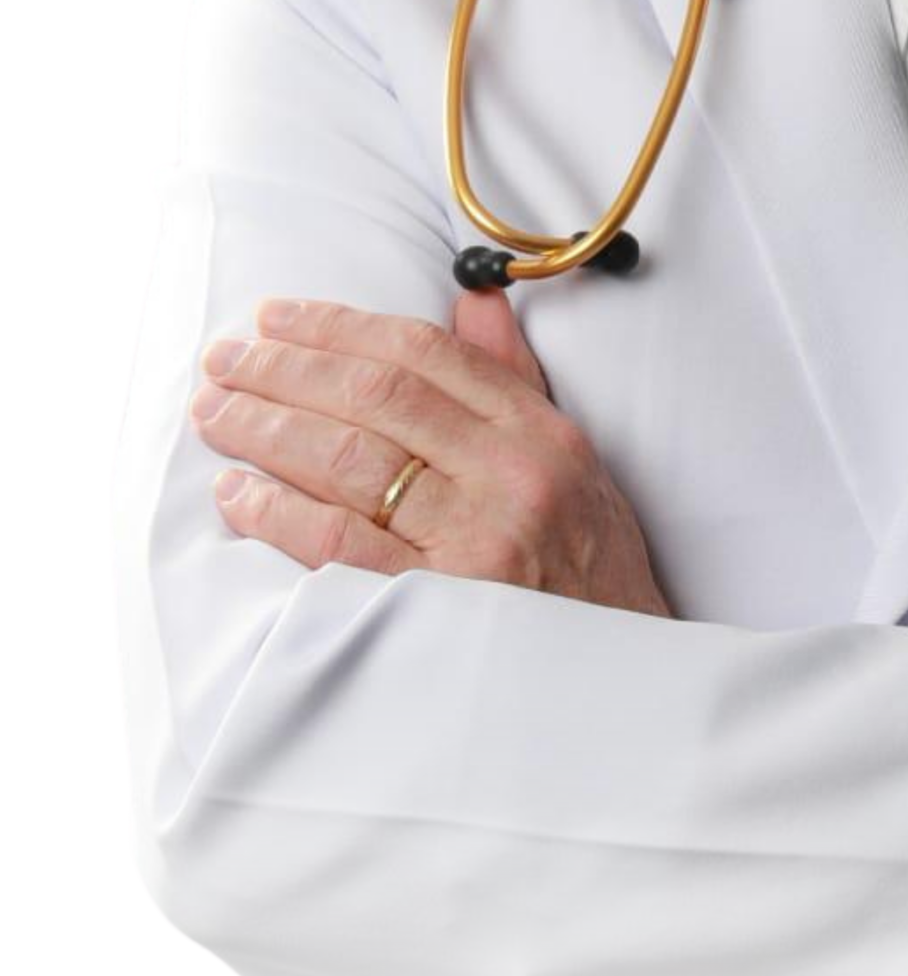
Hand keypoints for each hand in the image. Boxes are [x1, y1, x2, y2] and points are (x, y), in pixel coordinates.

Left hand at [192, 291, 676, 617]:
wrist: (623, 675)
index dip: (339, 325)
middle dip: (286, 369)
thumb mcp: (573, 459)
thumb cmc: (591, 566)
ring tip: (216, 414)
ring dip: (267, 430)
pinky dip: (279, 513)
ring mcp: (473, 541)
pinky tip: (237, 493)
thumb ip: (512, 377)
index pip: (423, 353)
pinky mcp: (437, 605)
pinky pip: (340, 545)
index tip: (277, 316)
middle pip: (375, 397)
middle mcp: (508, 475)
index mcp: (537, 431)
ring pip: (348, 460)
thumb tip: (469, 299)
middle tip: (224, 358)